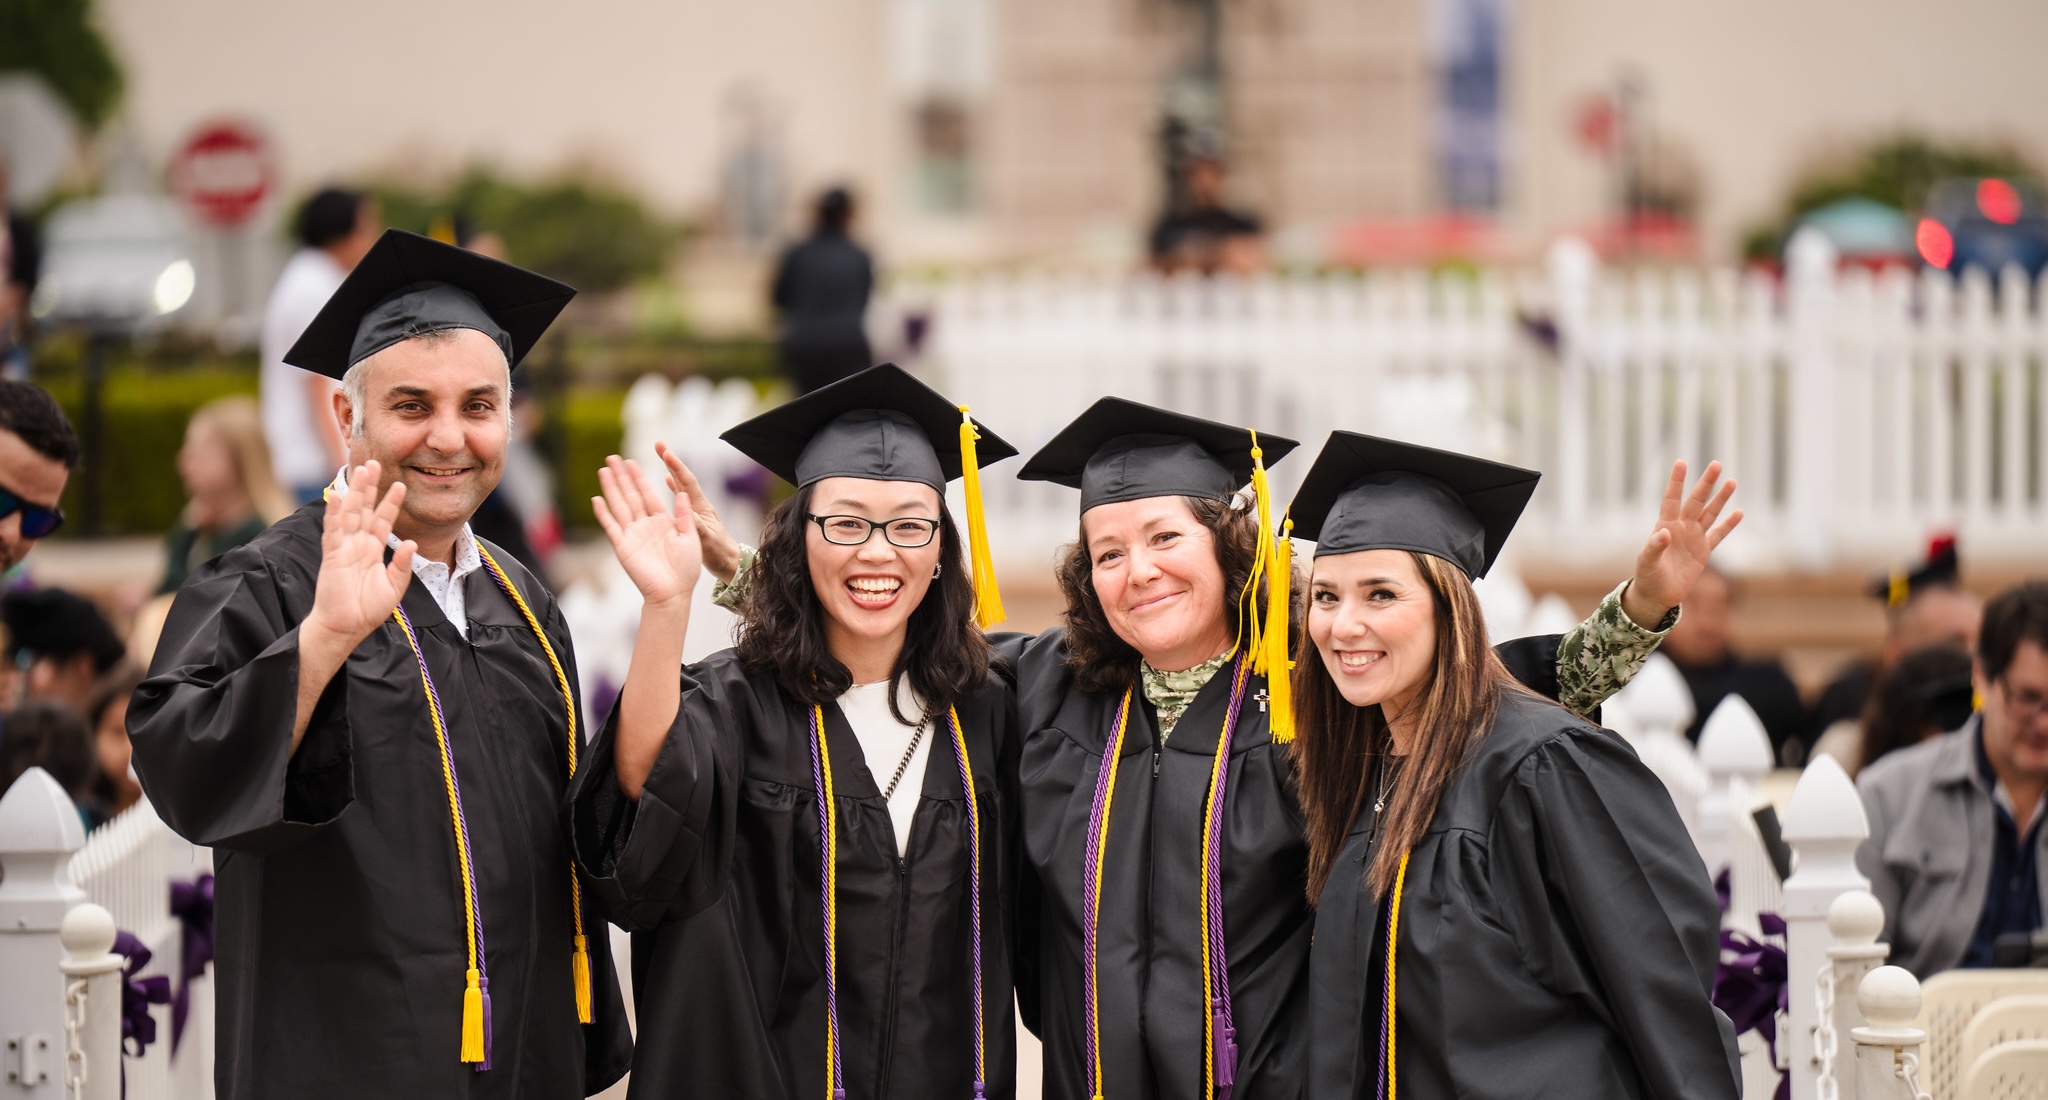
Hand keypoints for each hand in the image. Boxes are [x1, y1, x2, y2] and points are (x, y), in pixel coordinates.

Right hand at [307, 462, 415, 648]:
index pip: (382, 520)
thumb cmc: (367, 609)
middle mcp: (357, 544)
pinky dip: (333, 514)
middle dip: (370, 487)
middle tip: (375, 463)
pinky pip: (333, 531)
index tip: (400, 484)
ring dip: (356, 492)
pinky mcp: (332, 556)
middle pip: (364, 509)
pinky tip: (336, 496)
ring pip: (350, 513)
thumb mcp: (394, 586)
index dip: (391, 503)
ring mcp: (343, 548)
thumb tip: (411, 542)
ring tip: (362, 470)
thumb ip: (402, 564)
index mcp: (372, 550)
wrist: (346, 627)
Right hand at [594, 455, 701, 607]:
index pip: (647, 494)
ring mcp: (632, 535)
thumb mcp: (690, 537)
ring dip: (611, 488)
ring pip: (619, 505)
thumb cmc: (685, 570)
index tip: (632, 462)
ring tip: (603, 470)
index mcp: (662, 522)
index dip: (639, 478)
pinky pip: (611, 526)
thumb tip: (682, 492)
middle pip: (630, 495)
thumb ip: (683, 515)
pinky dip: (603, 513)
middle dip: (621, 477)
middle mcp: (645, 525)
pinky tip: (597, 499)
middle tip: (612, 458)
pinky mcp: (623, 546)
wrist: (672, 592)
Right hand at [656, 442, 743, 582]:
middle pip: (681, 478)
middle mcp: (696, 505)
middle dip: (669, 461)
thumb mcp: (707, 541)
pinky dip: (669, 489)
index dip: (676, 467)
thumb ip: (697, 525)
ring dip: (667, 471)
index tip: (665, 452)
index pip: (687, 482)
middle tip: (658, 443)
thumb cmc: (719, 554)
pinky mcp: (690, 518)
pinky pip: (676, 499)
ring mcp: (693, 511)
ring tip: (658, 457)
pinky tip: (662, 482)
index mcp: (700, 508)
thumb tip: (686, 510)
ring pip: (677, 486)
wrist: (728, 563)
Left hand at [1624, 460, 1742, 626]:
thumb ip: (1654, 547)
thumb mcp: (1647, 562)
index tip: (1681, 462)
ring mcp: (1694, 537)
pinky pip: (1718, 534)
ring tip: (1731, 481)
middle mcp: (1681, 527)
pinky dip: (1729, 524)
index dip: (1676, 481)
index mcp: (1665, 525)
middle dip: (1706, 483)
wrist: (1657, 594)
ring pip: (1710, 513)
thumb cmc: (1647, 576)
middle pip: (1696, 501)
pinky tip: (1739, 512)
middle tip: (1716, 464)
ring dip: (1720, 498)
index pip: (1672, 499)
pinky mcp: (1704, 551)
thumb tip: (1663, 532)